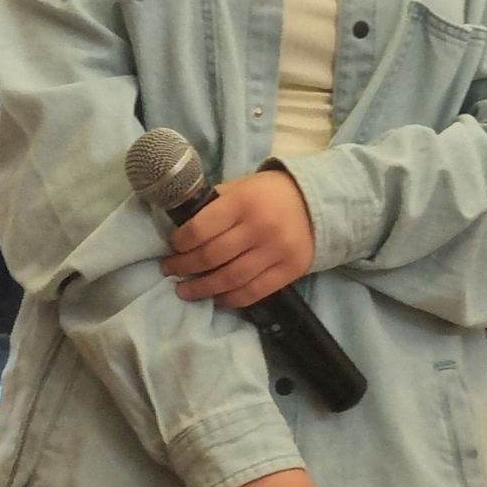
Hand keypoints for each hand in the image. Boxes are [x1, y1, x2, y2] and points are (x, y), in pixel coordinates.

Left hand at [162, 170, 315, 309]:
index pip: (201, 229)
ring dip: (202, 289)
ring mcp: (276, 251)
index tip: (173, 247)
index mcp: (243, 201)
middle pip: (211, 256)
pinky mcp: (289, 270)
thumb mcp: (241, 186)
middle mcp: (259, 227)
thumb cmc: (269, 193)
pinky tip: (217, 298)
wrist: (316, 202)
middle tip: (170, 271)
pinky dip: (231, 299)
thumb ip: (215, 203)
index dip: (180, 243)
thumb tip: (182, 225)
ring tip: (185, 291)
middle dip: (184, 267)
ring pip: (230, 279)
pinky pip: (253, 292)